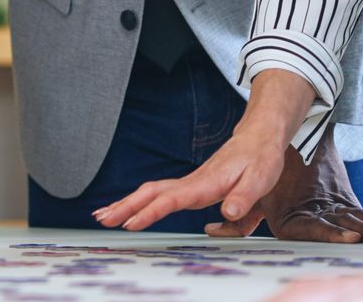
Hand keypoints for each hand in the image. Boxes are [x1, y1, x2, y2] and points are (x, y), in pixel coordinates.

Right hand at [94, 121, 288, 231]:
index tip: (130, 224)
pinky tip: (131, 209)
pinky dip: (140, 202)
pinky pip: (160, 194)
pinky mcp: (191, 186)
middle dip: (125, 207)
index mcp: (206, 183)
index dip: (150, 213)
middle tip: (102, 219)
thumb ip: (243, 198)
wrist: (259, 137)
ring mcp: (189, 183)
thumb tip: (227, 214)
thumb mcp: (259, 179)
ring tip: (104, 216)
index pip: (171, 199)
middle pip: (151, 193)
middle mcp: (192, 182)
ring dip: (127, 204)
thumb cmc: (260, 159)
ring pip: (151, 192)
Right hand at [235, 131, 362, 243]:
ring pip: (356, 225)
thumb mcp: (255, 196)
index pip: (313, 231)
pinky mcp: (344, 205)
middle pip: (341, 231)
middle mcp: (313, 221)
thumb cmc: (262, 169)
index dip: (332, 236)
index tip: (351, 237)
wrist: (276, 144)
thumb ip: (240, 219)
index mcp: (293, 222)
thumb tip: (214, 231)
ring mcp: (331, 214)